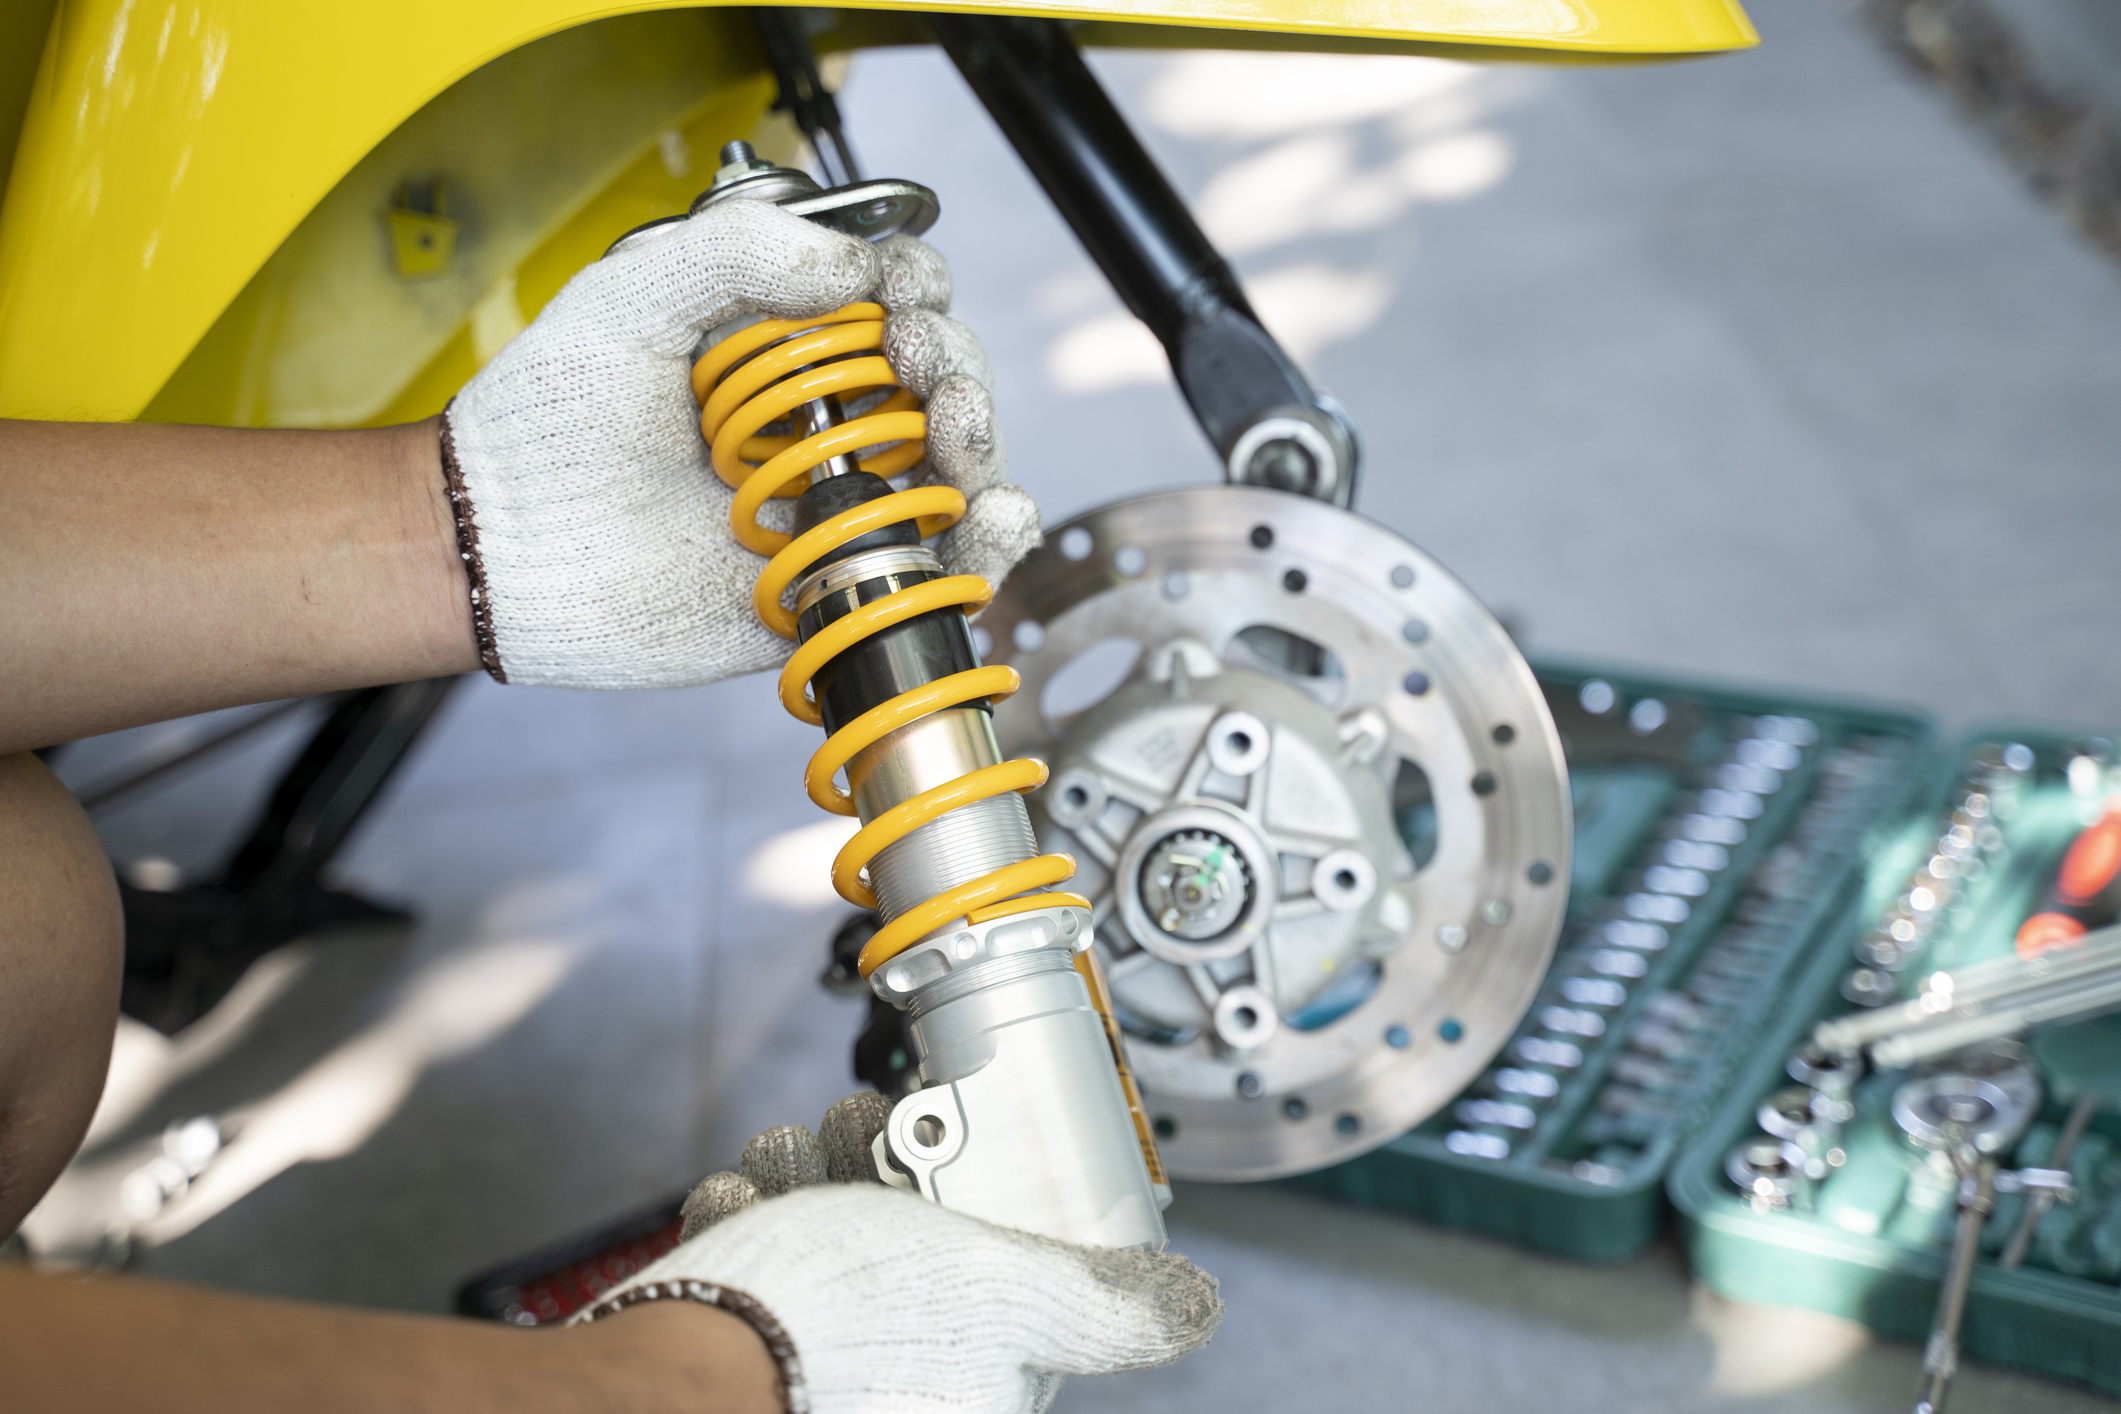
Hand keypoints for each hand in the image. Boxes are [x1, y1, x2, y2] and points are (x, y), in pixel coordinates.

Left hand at [441, 202, 1038, 688]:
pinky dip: (994, 535)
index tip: (898, 300)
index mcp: (782, 346)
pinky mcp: (838, 582)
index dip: (917, 291)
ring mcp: (834, 503)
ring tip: (955, 430)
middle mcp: (820, 421)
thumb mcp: (635, 290)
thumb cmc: (550, 417)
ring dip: (983, 436)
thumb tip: (864, 268)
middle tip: (914, 363)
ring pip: (959, 466)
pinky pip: (941, 561)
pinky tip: (994, 510)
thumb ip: (740, 251)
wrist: (503, 543)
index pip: (893, 301)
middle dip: (955, 362)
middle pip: (942, 379)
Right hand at [578, 1095, 1222, 1413]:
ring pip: (825, 1229)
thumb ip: (1100, 1300)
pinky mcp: (741, 1334)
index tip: (955, 1147)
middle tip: (869, 1138)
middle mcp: (898, 1376)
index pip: (1004, 1277)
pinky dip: (751, 1212)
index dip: (982, 1198)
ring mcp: (815, 1359)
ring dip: (811, 1173)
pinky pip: (756, 1253)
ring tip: (801, 1159)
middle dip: (879, 1165)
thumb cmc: (840, 1327)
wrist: (678, 1367)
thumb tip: (1192, 1305)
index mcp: (976, 1382)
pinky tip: (749, 1200)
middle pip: (906, 1239)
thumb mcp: (1007, 1288)